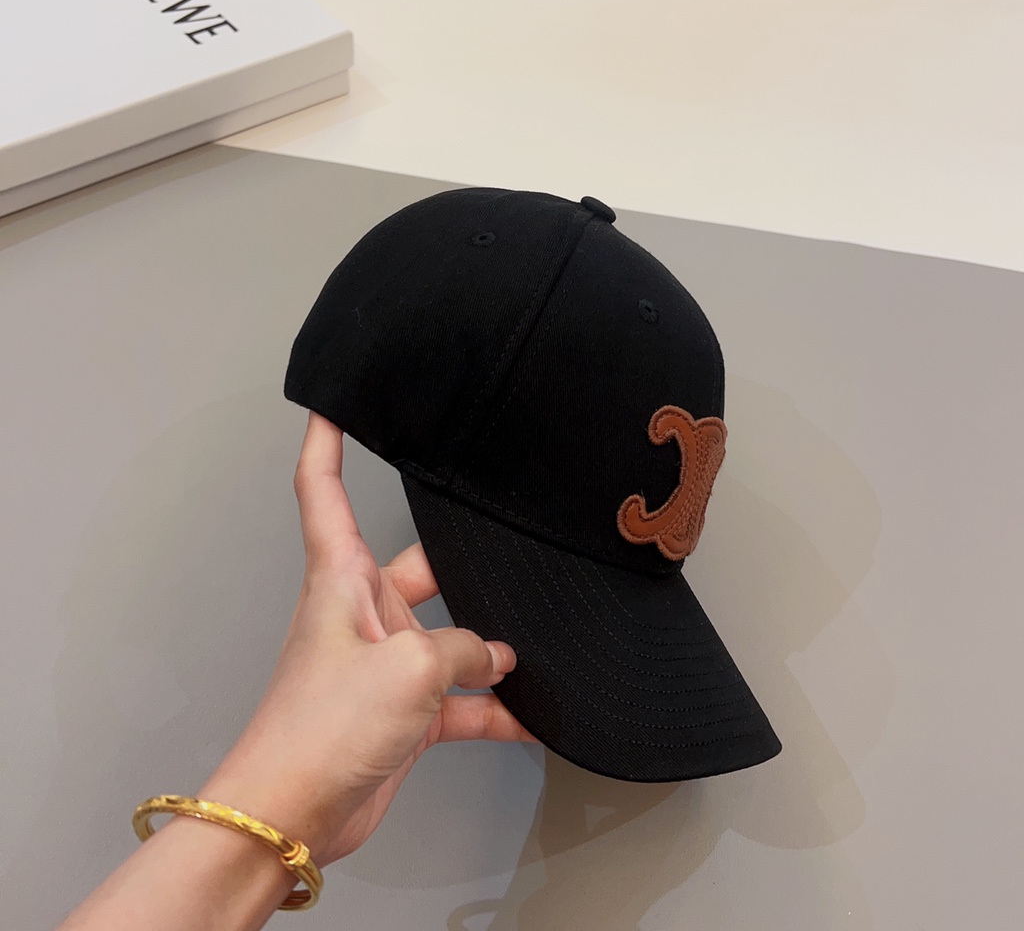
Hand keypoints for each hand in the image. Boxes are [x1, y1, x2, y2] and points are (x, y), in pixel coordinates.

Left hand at [200, 411, 536, 864]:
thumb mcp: (410, 668)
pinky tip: (528, 716)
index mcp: (342, 578)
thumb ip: (466, 650)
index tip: (333, 402)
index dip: (327, 441)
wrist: (294, 814)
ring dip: (488, 649)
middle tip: (505, 544)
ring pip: (449, 636)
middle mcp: (363, 611)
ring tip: (534, 648)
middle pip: (418, 565)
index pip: (324, 488)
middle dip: (461, 563)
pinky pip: (459, 699)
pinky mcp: (401, 710)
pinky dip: (491, 708)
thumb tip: (498, 657)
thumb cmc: (321, 728)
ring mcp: (385, 662)